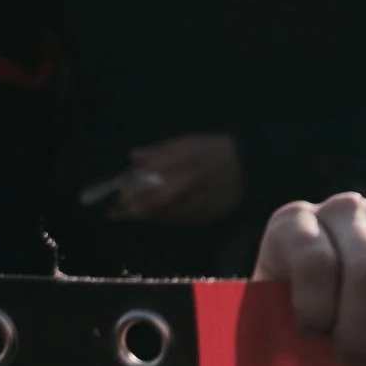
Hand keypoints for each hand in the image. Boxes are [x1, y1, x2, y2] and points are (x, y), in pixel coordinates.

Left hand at [107, 133, 245, 224]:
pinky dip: (166, 221)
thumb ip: (160, 151)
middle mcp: (189, 184)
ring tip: (136, 216)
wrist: (251, 165)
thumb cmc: (215, 149)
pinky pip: (180, 222)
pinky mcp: (207, 215)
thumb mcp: (188, 143)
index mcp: (182, 162)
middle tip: (118, 214)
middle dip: (131, 211)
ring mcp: (198, 202)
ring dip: (147, 218)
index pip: (147, 180)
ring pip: (165, 216)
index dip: (127, 192)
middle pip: (152, 204)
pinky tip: (159, 217)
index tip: (114, 198)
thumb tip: (133, 157)